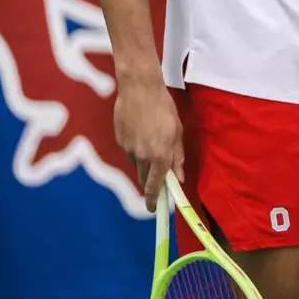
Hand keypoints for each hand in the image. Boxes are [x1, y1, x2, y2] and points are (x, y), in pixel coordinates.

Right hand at [114, 72, 184, 210]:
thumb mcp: (177, 131)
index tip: (154, 209)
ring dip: (145, 164)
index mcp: (160, 155)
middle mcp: (143, 156)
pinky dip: (136, 150)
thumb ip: (178, 157)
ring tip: (151, 143)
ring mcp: (129, 149)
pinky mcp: (119, 141)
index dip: (155, 200)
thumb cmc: (164, 107)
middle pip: (144, 180)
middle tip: (156, 184)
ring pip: (137, 165)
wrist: (139, 89)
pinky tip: (141, 134)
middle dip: (150, 186)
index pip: (156, 186)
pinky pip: (129, 153)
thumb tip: (178, 178)